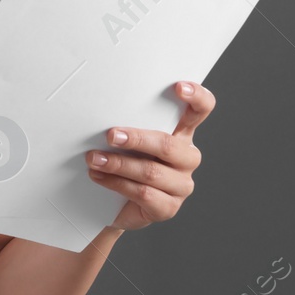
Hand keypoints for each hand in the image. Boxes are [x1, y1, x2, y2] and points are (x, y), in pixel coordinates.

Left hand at [85, 81, 213, 231]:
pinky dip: (117, 184)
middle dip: (136, 139)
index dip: (196, 97)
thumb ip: (128, 126)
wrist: (115, 205)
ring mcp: (181, 185)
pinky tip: (99, 176)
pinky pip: (144, 194)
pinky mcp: (168, 208)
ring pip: (152, 172)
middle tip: (110, 135)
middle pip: (168, 145)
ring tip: (94, 159)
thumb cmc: (124, 163)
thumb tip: (102, 113)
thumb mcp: (129, 141)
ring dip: (119, 164)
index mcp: (181, 134)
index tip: (178, 87)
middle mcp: (186, 158)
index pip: (201, 110)